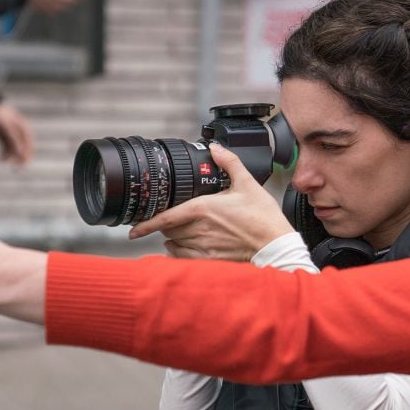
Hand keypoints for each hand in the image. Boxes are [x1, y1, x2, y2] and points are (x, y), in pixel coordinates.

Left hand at [0, 101, 33, 165]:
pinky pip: (6, 148)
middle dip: (19, 159)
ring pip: (14, 149)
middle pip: (23, 149)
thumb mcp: (6, 127)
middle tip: (16, 170)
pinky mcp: (4, 137)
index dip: (26, 156)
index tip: (21, 165)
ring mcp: (12, 135)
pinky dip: (4, 154)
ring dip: (10, 157)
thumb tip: (20, 153)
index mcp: (24, 129)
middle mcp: (20, 133)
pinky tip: (0, 159)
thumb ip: (13, 140)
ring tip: (1, 162)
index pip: (29, 145)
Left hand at [129, 144, 294, 260]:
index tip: (133, 228)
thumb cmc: (263, 218)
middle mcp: (198, 229)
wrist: (275, 246)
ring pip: (174, 243)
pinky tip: (184, 248)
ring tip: (181, 231)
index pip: (165, 218)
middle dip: (167, 224)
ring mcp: (203, 247)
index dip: (145, 224)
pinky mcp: (210, 260)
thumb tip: (216, 148)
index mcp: (203, 208)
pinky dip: (179, 252)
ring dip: (173, 238)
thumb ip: (229, 163)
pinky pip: (184, 258)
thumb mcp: (248, 184)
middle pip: (169, 229)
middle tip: (172, 218)